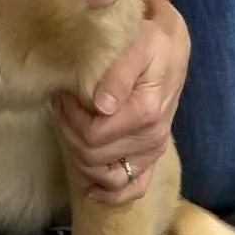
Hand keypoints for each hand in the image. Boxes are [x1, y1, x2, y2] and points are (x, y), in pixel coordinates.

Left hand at [54, 0, 189, 200]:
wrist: (172, 45)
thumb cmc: (152, 39)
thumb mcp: (138, 44)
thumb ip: (120, 74)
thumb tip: (101, 106)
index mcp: (146, 113)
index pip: (93, 135)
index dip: (69, 119)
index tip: (63, 96)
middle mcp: (151, 139)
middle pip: (93, 156)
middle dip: (69, 132)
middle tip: (62, 106)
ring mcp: (152, 152)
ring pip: (104, 176)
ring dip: (80, 155)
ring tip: (72, 126)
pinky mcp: (151, 157)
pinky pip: (133, 189)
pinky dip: (110, 194)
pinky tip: (90, 189)